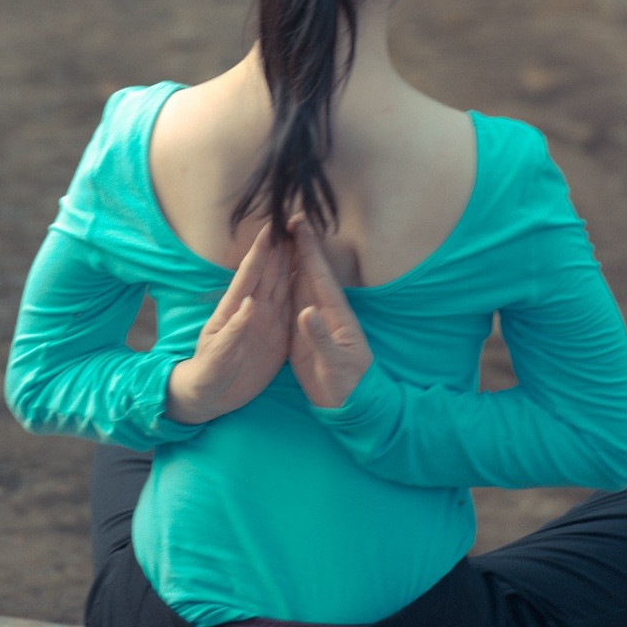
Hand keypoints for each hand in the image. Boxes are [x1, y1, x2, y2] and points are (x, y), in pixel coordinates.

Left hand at [165, 221, 293, 423]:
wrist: (212, 396)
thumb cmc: (207, 374)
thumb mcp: (217, 356)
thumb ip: (232, 331)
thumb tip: (249, 304)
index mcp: (234, 309)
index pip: (250, 274)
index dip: (260, 251)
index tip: (272, 227)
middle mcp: (252, 309)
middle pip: (270, 272)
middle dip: (282, 247)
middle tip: (295, 222)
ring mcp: (265, 321)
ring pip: (282, 285)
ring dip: (293, 263)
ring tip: (306, 240)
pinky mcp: (277, 336)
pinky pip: (291, 309)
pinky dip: (301, 292)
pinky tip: (311, 277)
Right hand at [288, 212, 373, 409]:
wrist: (352, 408)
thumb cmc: (349, 387)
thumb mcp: (335, 365)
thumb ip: (320, 338)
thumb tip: (306, 311)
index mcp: (335, 315)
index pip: (320, 275)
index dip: (309, 249)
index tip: (298, 224)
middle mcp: (324, 312)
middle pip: (309, 272)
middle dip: (298, 245)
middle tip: (285, 218)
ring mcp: (313, 322)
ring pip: (299, 284)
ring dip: (289, 260)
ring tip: (278, 237)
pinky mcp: (301, 335)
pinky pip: (291, 303)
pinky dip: (283, 285)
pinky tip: (274, 274)